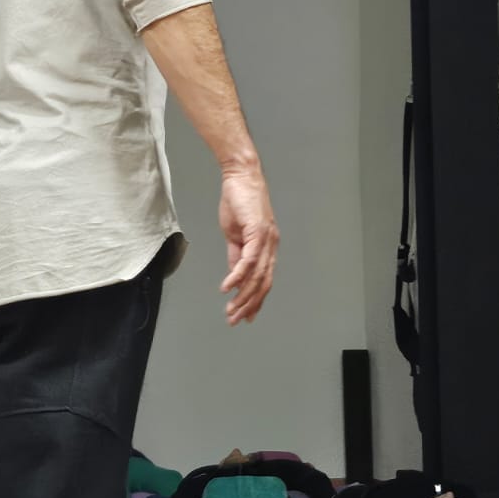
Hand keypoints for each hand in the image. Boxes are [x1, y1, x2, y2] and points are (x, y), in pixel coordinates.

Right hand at [219, 163, 278, 324]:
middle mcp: (271, 246)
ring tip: (230, 310)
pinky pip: (248, 261)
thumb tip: (235, 276)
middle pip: (263, 283)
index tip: (246, 316)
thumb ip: (236, 255)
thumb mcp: (235, 234)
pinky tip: (227, 288)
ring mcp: (266, 240)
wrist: (241, 177)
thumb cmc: (239, 201)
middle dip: (249, 304)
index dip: (256, 300)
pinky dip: (237, 276)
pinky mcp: (258, 232)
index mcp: (267, 247)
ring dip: (243, 296)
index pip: (264, 280)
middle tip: (235, 320)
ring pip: (257, 276)